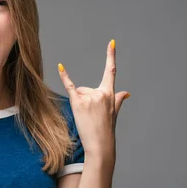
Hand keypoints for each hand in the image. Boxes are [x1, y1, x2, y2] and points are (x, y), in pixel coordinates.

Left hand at [58, 40, 129, 158]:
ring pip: (79, 93)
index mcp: (110, 94)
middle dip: (85, 101)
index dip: (111, 56)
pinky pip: (70, 87)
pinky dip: (65, 77)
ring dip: (79, 105)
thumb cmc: (106, 130)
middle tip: (91, 117)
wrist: (100, 145)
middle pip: (86, 88)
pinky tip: (60, 66)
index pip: (111, 71)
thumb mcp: (114, 113)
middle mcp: (101, 93)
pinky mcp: (78, 102)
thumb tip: (126, 92)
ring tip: (86, 118)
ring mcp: (90, 97)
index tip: (111, 42)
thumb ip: (118, 100)